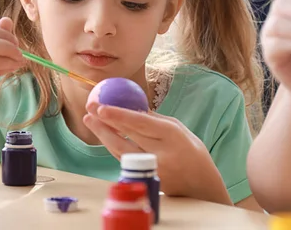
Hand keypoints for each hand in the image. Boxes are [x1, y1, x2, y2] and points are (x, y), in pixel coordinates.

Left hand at [83, 105, 231, 203]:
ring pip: (121, 151)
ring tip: (90, 119)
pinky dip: (113, 145)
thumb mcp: (178, 129)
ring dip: (103, 134)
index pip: (141, 124)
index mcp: (172, 137)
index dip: (120, 116)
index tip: (102, 107)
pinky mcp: (145, 180)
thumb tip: (131, 106)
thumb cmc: (191, 152)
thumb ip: (154, 119)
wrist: (200, 185)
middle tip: (90, 108)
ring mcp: (152, 170)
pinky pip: (124, 160)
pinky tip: (103, 134)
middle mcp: (161, 155)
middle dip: (105, 122)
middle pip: (127, 138)